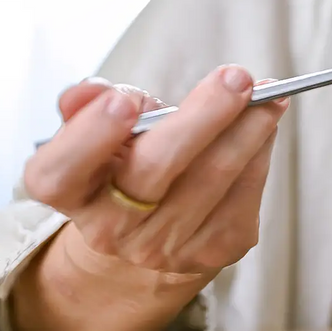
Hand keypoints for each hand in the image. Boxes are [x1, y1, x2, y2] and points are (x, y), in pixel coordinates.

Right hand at [25, 66, 285, 275]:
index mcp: (69, 191)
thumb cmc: (122, 163)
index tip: (124, 102)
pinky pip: (243, 195)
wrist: (146, 234)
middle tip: (236, 78)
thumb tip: (92, 91)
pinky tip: (265, 124)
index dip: (90, 137)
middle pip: (153, 170)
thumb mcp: (97, 130)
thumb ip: (89, 104)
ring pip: (211, 179)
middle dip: (201, 117)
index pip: (62, 171)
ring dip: (248, 129)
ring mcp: (161, 246)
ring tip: (269, 94)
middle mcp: (110, 227)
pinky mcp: (210, 251)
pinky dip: (259, 152)